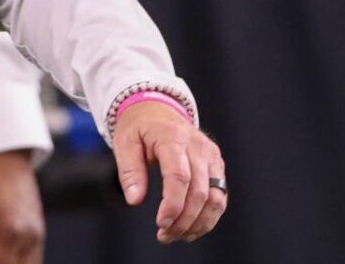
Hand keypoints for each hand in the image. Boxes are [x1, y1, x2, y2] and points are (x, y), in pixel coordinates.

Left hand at [111, 102, 227, 243]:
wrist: (157, 109)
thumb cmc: (139, 127)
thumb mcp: (124, 142)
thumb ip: (129, 171)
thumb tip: (134, 201)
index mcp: (173, 137)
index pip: (179, 176)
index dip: (173, 204)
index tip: (161, 224)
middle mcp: (197, 146)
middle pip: (199, 191)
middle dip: (183, 219)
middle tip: (165, 235)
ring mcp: (211, 155)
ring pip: (215, 198)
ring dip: (199, 223)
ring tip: (178, 235)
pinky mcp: (217, 164)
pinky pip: (220, 196)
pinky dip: (209, 216)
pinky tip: (192, 228)